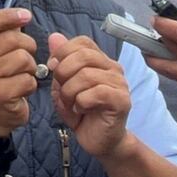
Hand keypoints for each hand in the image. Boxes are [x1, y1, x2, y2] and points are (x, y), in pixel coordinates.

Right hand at [0, 8, 36, 136]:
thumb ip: (6, 34)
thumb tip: (23, 16)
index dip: (8, 16)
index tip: (27, 15)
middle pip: (13, 40)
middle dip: (28, 47)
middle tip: (25, 59)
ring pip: (23, 59)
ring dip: (30, 68)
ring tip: (21, 75)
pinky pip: (27, 80)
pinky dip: (30, 85)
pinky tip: (20, 90)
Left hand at [47, 33, 131, 158]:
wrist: (98, 140)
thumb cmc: (80, 111)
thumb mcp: (63, 84)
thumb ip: (60, 61)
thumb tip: (54, 36)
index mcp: (100, 61)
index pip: (82, 42)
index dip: (63, 53)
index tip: (54, 68)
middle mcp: (113, 68)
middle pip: (83, 56)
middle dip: (63, 73)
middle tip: (61, 90)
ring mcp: (120, 84)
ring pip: (86, 76)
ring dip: (69, 92)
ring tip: (71, 103)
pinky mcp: (122, 101)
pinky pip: (94, 93)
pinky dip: (80, 103)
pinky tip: (81, 110)